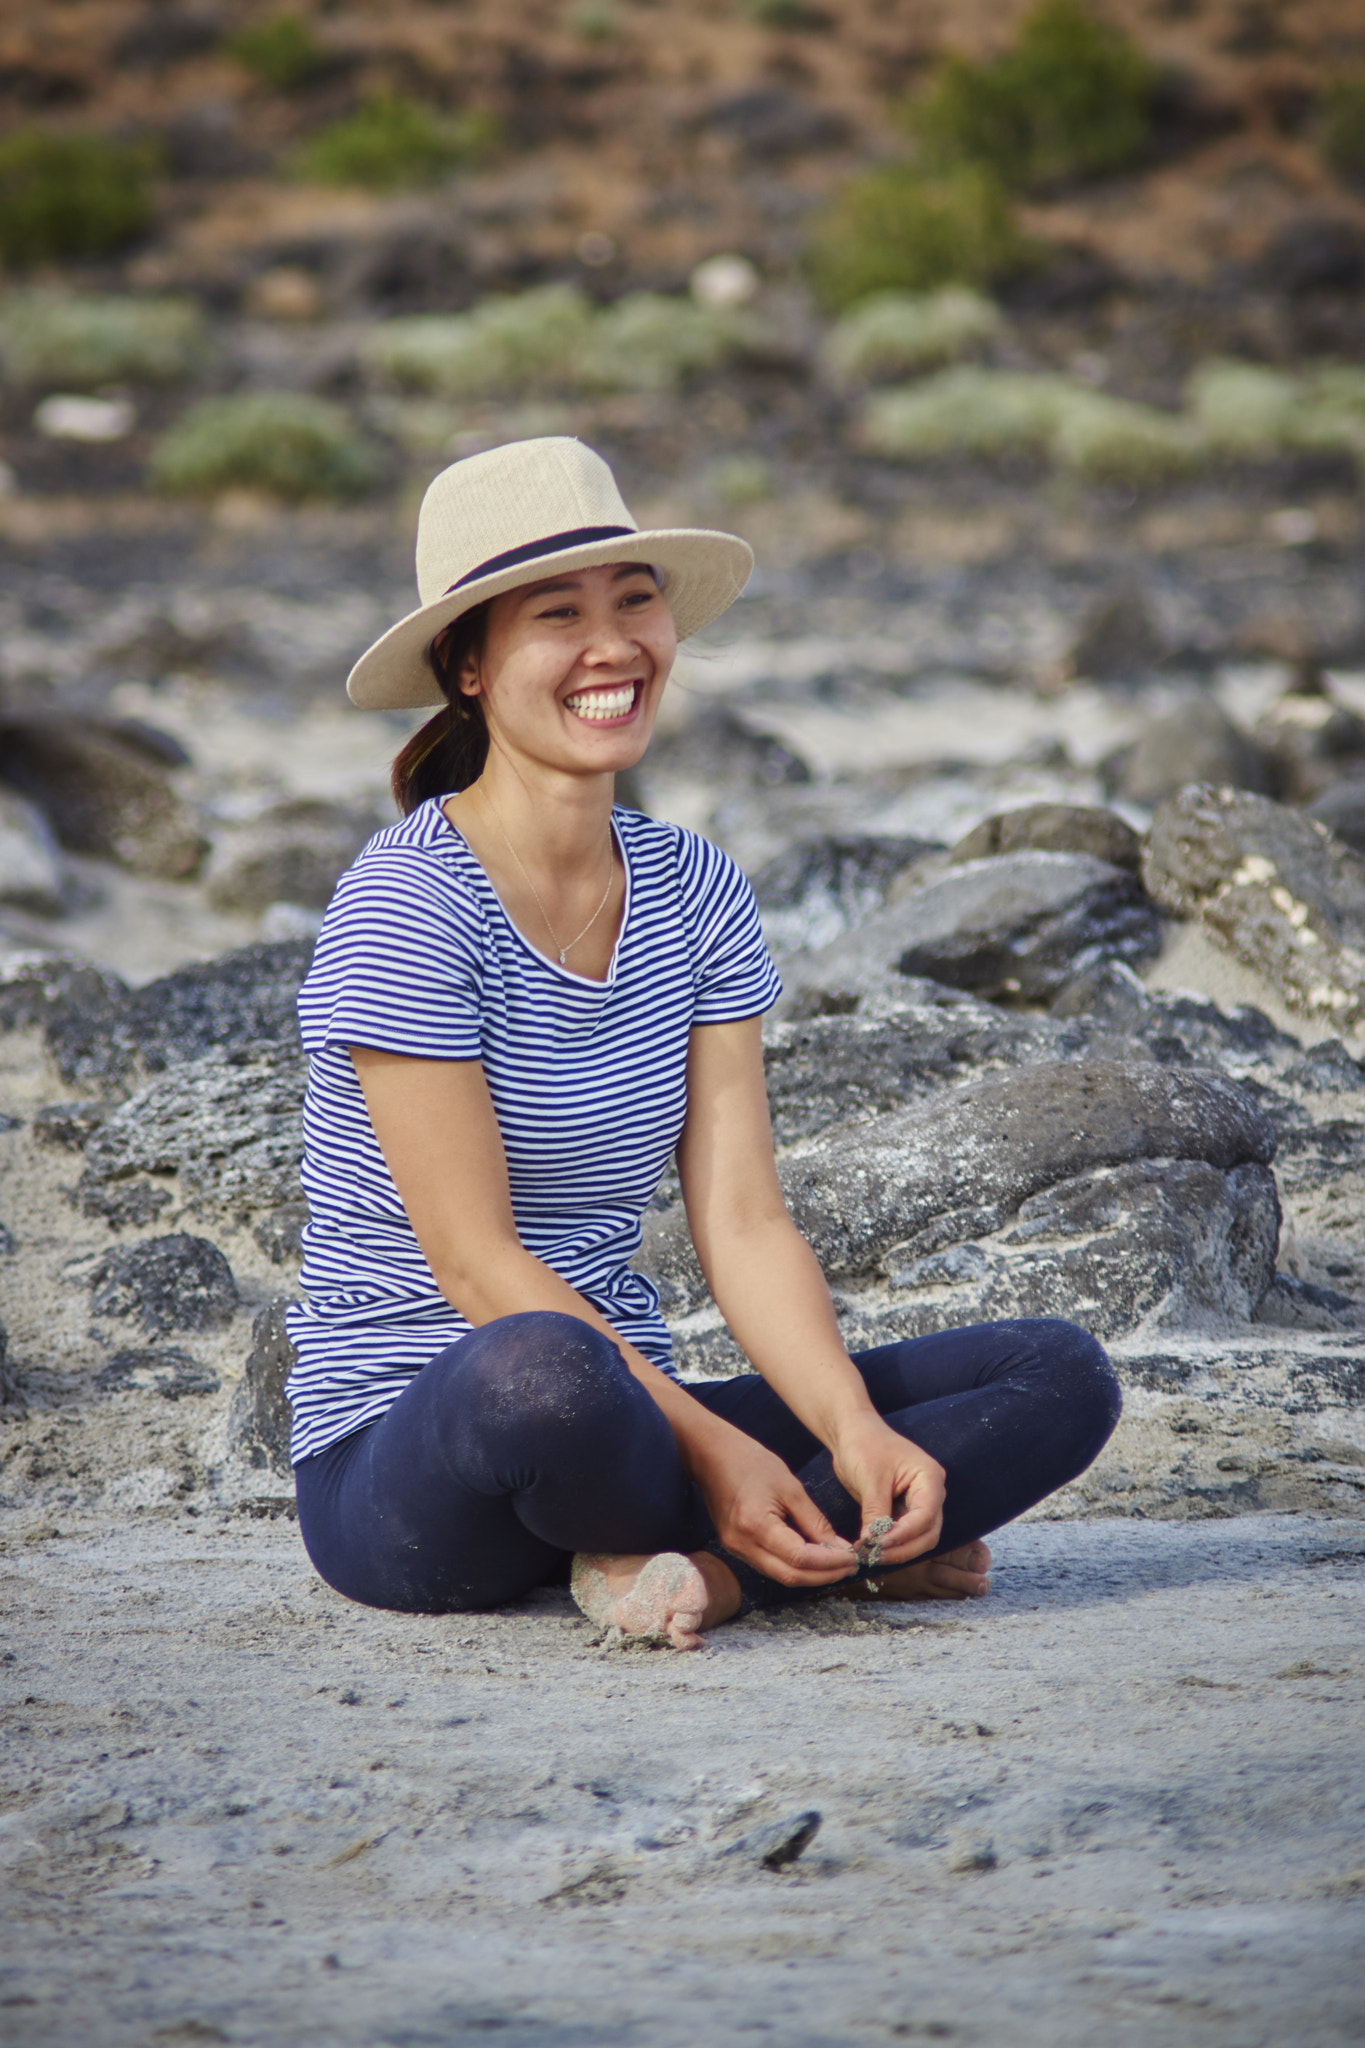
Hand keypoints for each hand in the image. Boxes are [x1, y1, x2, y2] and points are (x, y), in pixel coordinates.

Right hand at [688, 1426, 858, 1587]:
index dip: (829, 1562)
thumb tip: (838, 1548)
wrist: (711, 1454)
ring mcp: (735, 1548)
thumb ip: (814, 1521)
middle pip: (789, 1575)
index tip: (853, 1557)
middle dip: (823, 1575)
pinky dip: (793, 1566)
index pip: (800, 1558)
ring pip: (779, 1574)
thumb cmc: (751, 1461)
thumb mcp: (790, 1486)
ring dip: (810, 1574)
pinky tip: (812, 1558)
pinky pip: (769, 1565)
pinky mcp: (735, 1546)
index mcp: (756, 1525)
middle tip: (850, 1567)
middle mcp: (742, 1544)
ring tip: (836, 1564)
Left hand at [830, 1410, 944, 1568]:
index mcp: (929, 1478)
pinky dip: (891, 1544)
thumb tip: (872, 1543)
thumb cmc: (864, 1445)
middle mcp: (931, 1493)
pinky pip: (904, 1534)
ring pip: (918, 1538)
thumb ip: (875, 1512)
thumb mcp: (870, 1479)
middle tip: (874, 1555)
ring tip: (870, 1554)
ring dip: (897, 1550)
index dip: (904, 1535)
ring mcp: (919, 1503)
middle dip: (903, 1548)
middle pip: (928, 1533)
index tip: (879, 1544)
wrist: (852, 1432)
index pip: (926, 1516)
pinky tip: (872, 1548)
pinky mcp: (904, 1510)